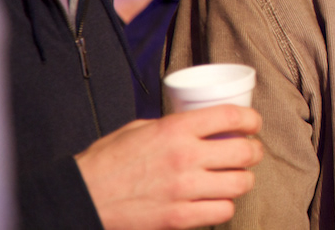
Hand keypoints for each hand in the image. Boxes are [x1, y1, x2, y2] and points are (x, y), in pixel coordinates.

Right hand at [76, 105, 262, 229]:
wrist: (81, 198)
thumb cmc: (107, 163)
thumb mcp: (140, 129)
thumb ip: (173, 126)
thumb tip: (199, 125)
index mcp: (175, 129)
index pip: (231, 117)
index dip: (252, 120)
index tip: (253, 124)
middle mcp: (184, 157)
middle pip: (245, 152)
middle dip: (253, 151)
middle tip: (249, 152)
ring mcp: (183, 190)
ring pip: (240, 184)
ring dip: (242, 180)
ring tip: (235, 177)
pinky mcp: (178, 218)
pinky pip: (222, 212)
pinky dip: (224, 206)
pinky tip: (216, 200)